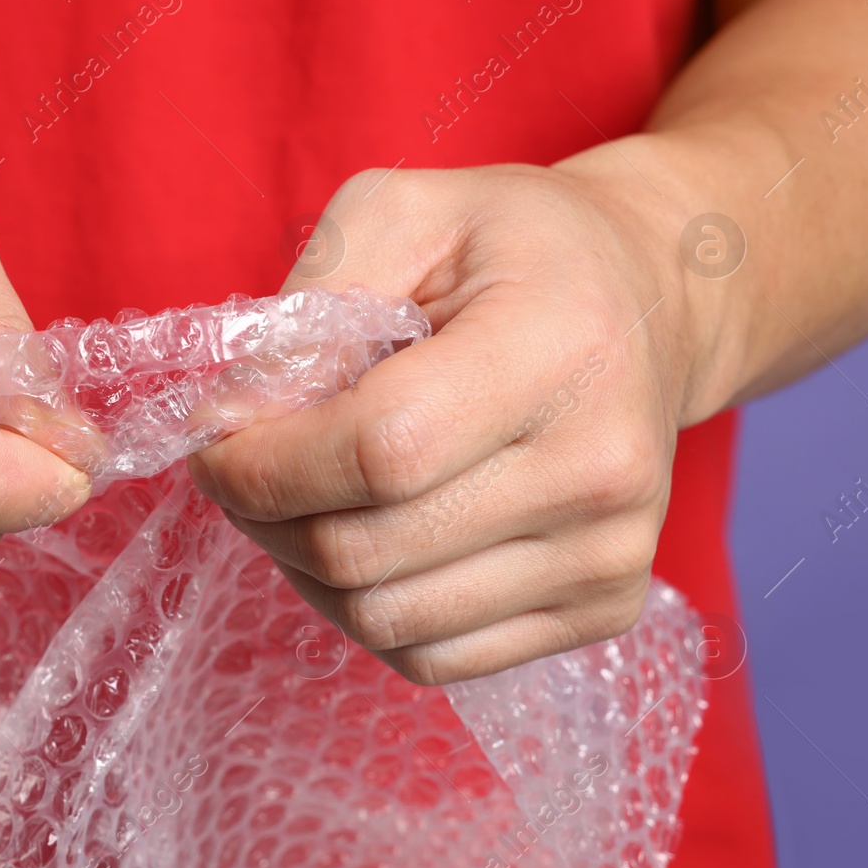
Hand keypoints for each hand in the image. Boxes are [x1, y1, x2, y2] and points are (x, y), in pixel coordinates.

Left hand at [190, 155, 710, 683]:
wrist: (653, 304)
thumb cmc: (516, 249)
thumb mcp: (404, 210)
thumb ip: (311, 300)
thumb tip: (234, 416)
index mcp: (557, 349)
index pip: (377, 453)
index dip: (264, 464)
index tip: (213, 442)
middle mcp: (599, 468)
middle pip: (365, 551)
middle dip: (264, 516)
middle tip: (242, 470)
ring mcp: (608, 553)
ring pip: (385, 620)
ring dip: (303, 569)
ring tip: (301, 499)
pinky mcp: (602, 609)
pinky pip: (431, 657)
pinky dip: (364, 611)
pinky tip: (363, 540)